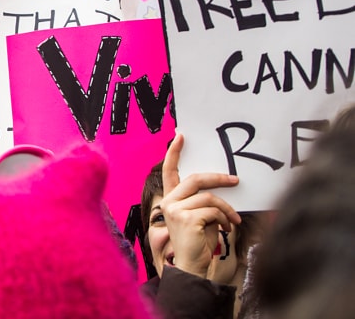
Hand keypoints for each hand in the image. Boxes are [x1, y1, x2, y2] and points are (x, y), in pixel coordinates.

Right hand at [160, 134, 240, 278]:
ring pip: (209, 197)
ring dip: (227, 209)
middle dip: (218, 178)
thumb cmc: (199, 242)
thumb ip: (203, 200)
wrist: (193, 267)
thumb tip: (222, 182)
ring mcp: (174, 209)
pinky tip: (226, 228)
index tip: (180, 136)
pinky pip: (213, 210)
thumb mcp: (201, 216)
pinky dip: (225, 218)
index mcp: (170, 199)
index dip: (174, 153)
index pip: (169, 171)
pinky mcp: (185, 218)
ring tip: (233, 221)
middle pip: (195, 179)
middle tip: (236, 180)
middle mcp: (168, 202)